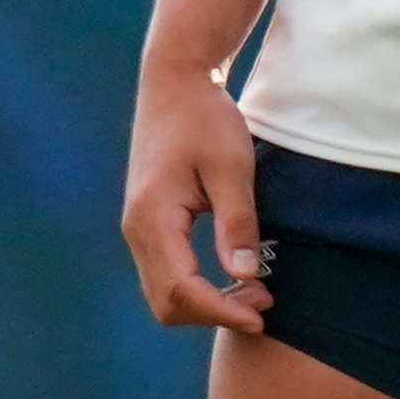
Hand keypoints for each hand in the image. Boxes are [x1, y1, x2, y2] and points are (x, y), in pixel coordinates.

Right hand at [121, 63, 273, 333]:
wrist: (174, 83)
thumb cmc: (205, 118)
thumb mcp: (232, 166)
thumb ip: (237, 223)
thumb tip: (244, 276)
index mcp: (154, 216)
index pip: (182, 289)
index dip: (222, 311)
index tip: (261, 315)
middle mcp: (136, 228)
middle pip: (166, 303)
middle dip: (214, 313)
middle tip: (263, 301)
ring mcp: (137, 227)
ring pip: (163, 293)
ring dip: (206, 303)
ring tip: (254, 290)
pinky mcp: (146, 223)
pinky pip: (166, 274)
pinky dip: (197, 287)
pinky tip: (232, 274)